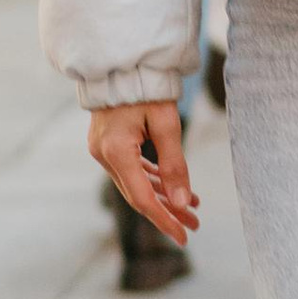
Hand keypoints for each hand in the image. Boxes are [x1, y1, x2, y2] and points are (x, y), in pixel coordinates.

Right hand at [87, 97, 199, 247]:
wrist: (123, 62)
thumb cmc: (147, 88)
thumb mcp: (166, 124)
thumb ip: (174, 165)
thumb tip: (182, 202)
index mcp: (116, 152)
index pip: (143, 198)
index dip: (165, 219)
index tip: (185, 235)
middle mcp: (104, 155)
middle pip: (139, 194)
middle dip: (167, 210)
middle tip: (194, 224)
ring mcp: (103, 150)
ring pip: (136, 183)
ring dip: (162, 195)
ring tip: (191, 208)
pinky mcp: (108, 144)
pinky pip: (131, 169)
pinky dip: (152, 179)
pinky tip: (171, 187)